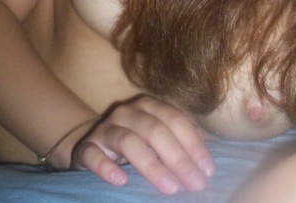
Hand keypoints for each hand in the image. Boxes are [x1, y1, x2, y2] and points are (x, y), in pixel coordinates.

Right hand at [71, 95, 215, 193]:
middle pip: (156, 130)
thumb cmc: (137, 144)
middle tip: (195, 183)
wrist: (94, 146)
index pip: (176, 120)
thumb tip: (208, 161)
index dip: (194, 144)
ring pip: (128, 141)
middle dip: (179, 158)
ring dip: (152, 165)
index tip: (208, 170)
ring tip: (170, 188)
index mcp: (149, 106)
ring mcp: (105, 129)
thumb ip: (182, 142)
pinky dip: (107, 167)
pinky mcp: (86, 147)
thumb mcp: (159, 139)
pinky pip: (94, 155)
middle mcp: (127, 112)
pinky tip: (122, 181)